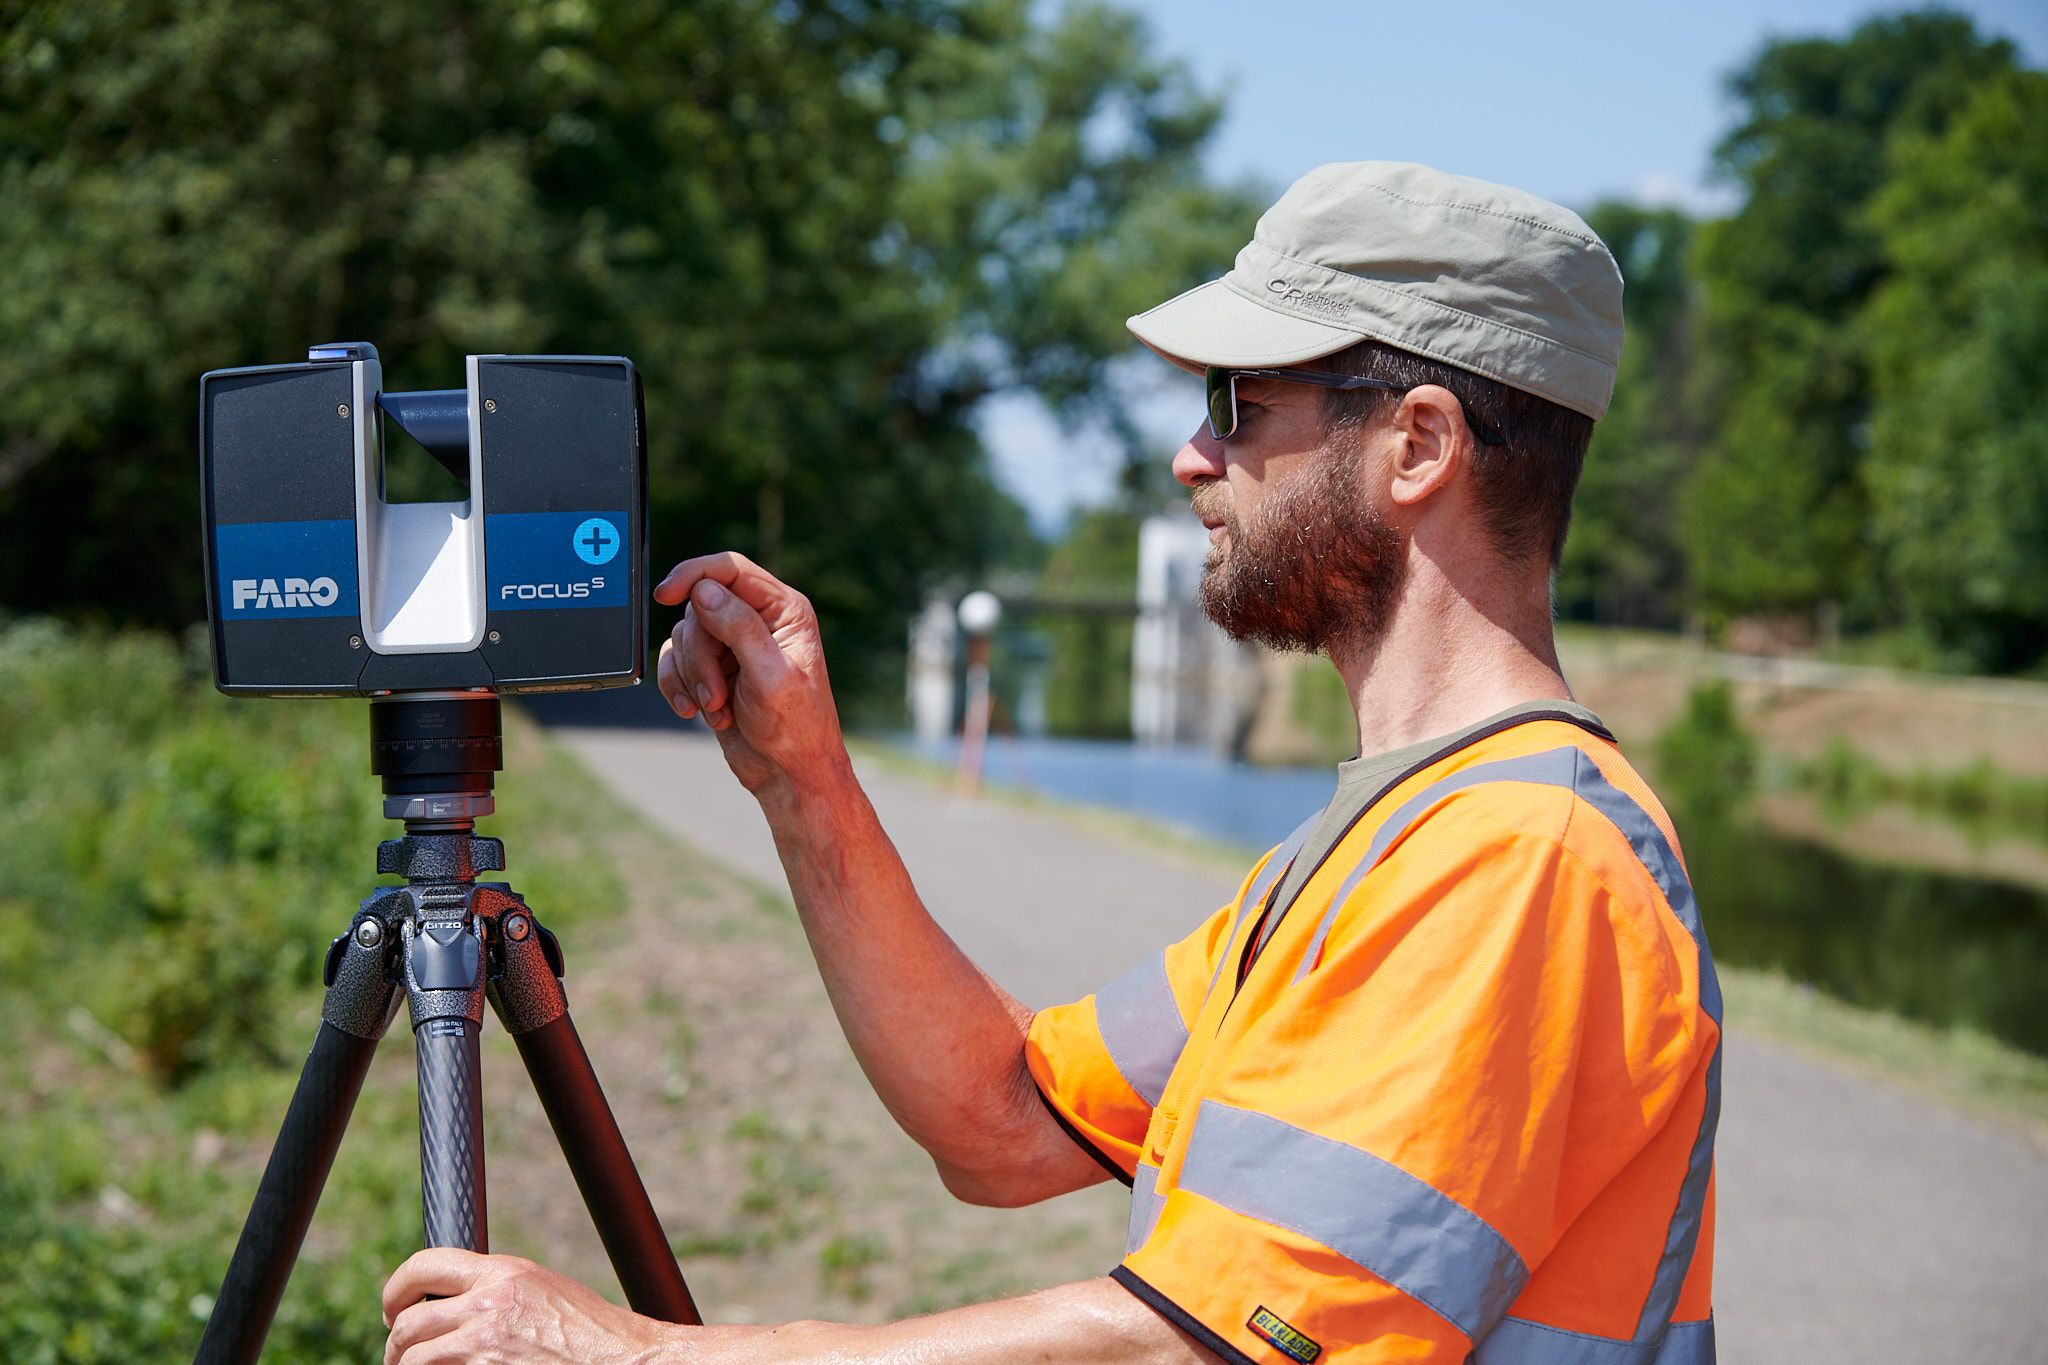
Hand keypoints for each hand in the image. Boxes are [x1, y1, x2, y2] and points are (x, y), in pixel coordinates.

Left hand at [382, 1249, 690, 1362]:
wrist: (627, 1362)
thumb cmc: (591, 1335)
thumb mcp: (544, 1292)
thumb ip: (498, 1293)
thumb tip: (454, 1308)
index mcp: (504, 1274)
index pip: (425, 1265)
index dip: (395, 1290)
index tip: (392, 1310)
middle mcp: (489, 1306)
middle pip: (410, 1325)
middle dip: (397, 1346)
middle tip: (400, 1358)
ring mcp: (484, 1349)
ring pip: (414, 1361)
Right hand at [652, 551, 849, 798]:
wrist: (787, 773)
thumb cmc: (794, 728)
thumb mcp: (771, 675)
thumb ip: (739, 627)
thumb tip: (703, 589)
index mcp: (783, 610)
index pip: (730, 569)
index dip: (694, 574)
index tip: (665, 594)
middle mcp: (757, 620)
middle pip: (699, 607)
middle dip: (700, 655)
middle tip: (718, 695)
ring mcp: (732, 645)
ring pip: (684, 635)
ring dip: (693, 677)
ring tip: (718, 708)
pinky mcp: (711, 669)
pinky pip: (674, 661)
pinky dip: (678, 686)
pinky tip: (696, 712)